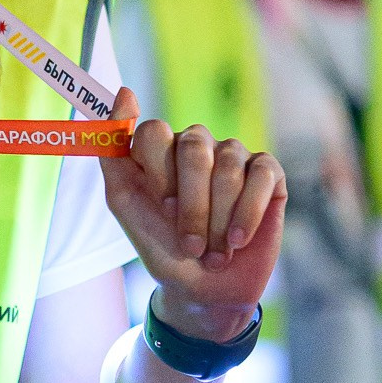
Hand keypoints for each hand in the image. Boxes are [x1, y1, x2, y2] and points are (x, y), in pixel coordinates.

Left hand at [97, 89, 285, 337]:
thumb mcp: (125, 204)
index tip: (162, 209)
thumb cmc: (162, 247)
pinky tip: (238, 240)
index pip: (154, 132)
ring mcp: (233, 155)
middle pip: (194, 146)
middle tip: (190, 243)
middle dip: (192, 204)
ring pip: (229, 165)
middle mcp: (196, 144)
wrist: (205, 290)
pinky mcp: (268, 172)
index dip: (159, 174)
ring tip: (214, 251)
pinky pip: (262, 175)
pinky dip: (247, 213)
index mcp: (159, 148)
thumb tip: (124, 92)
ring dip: (219, 218)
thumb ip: (113, 151)